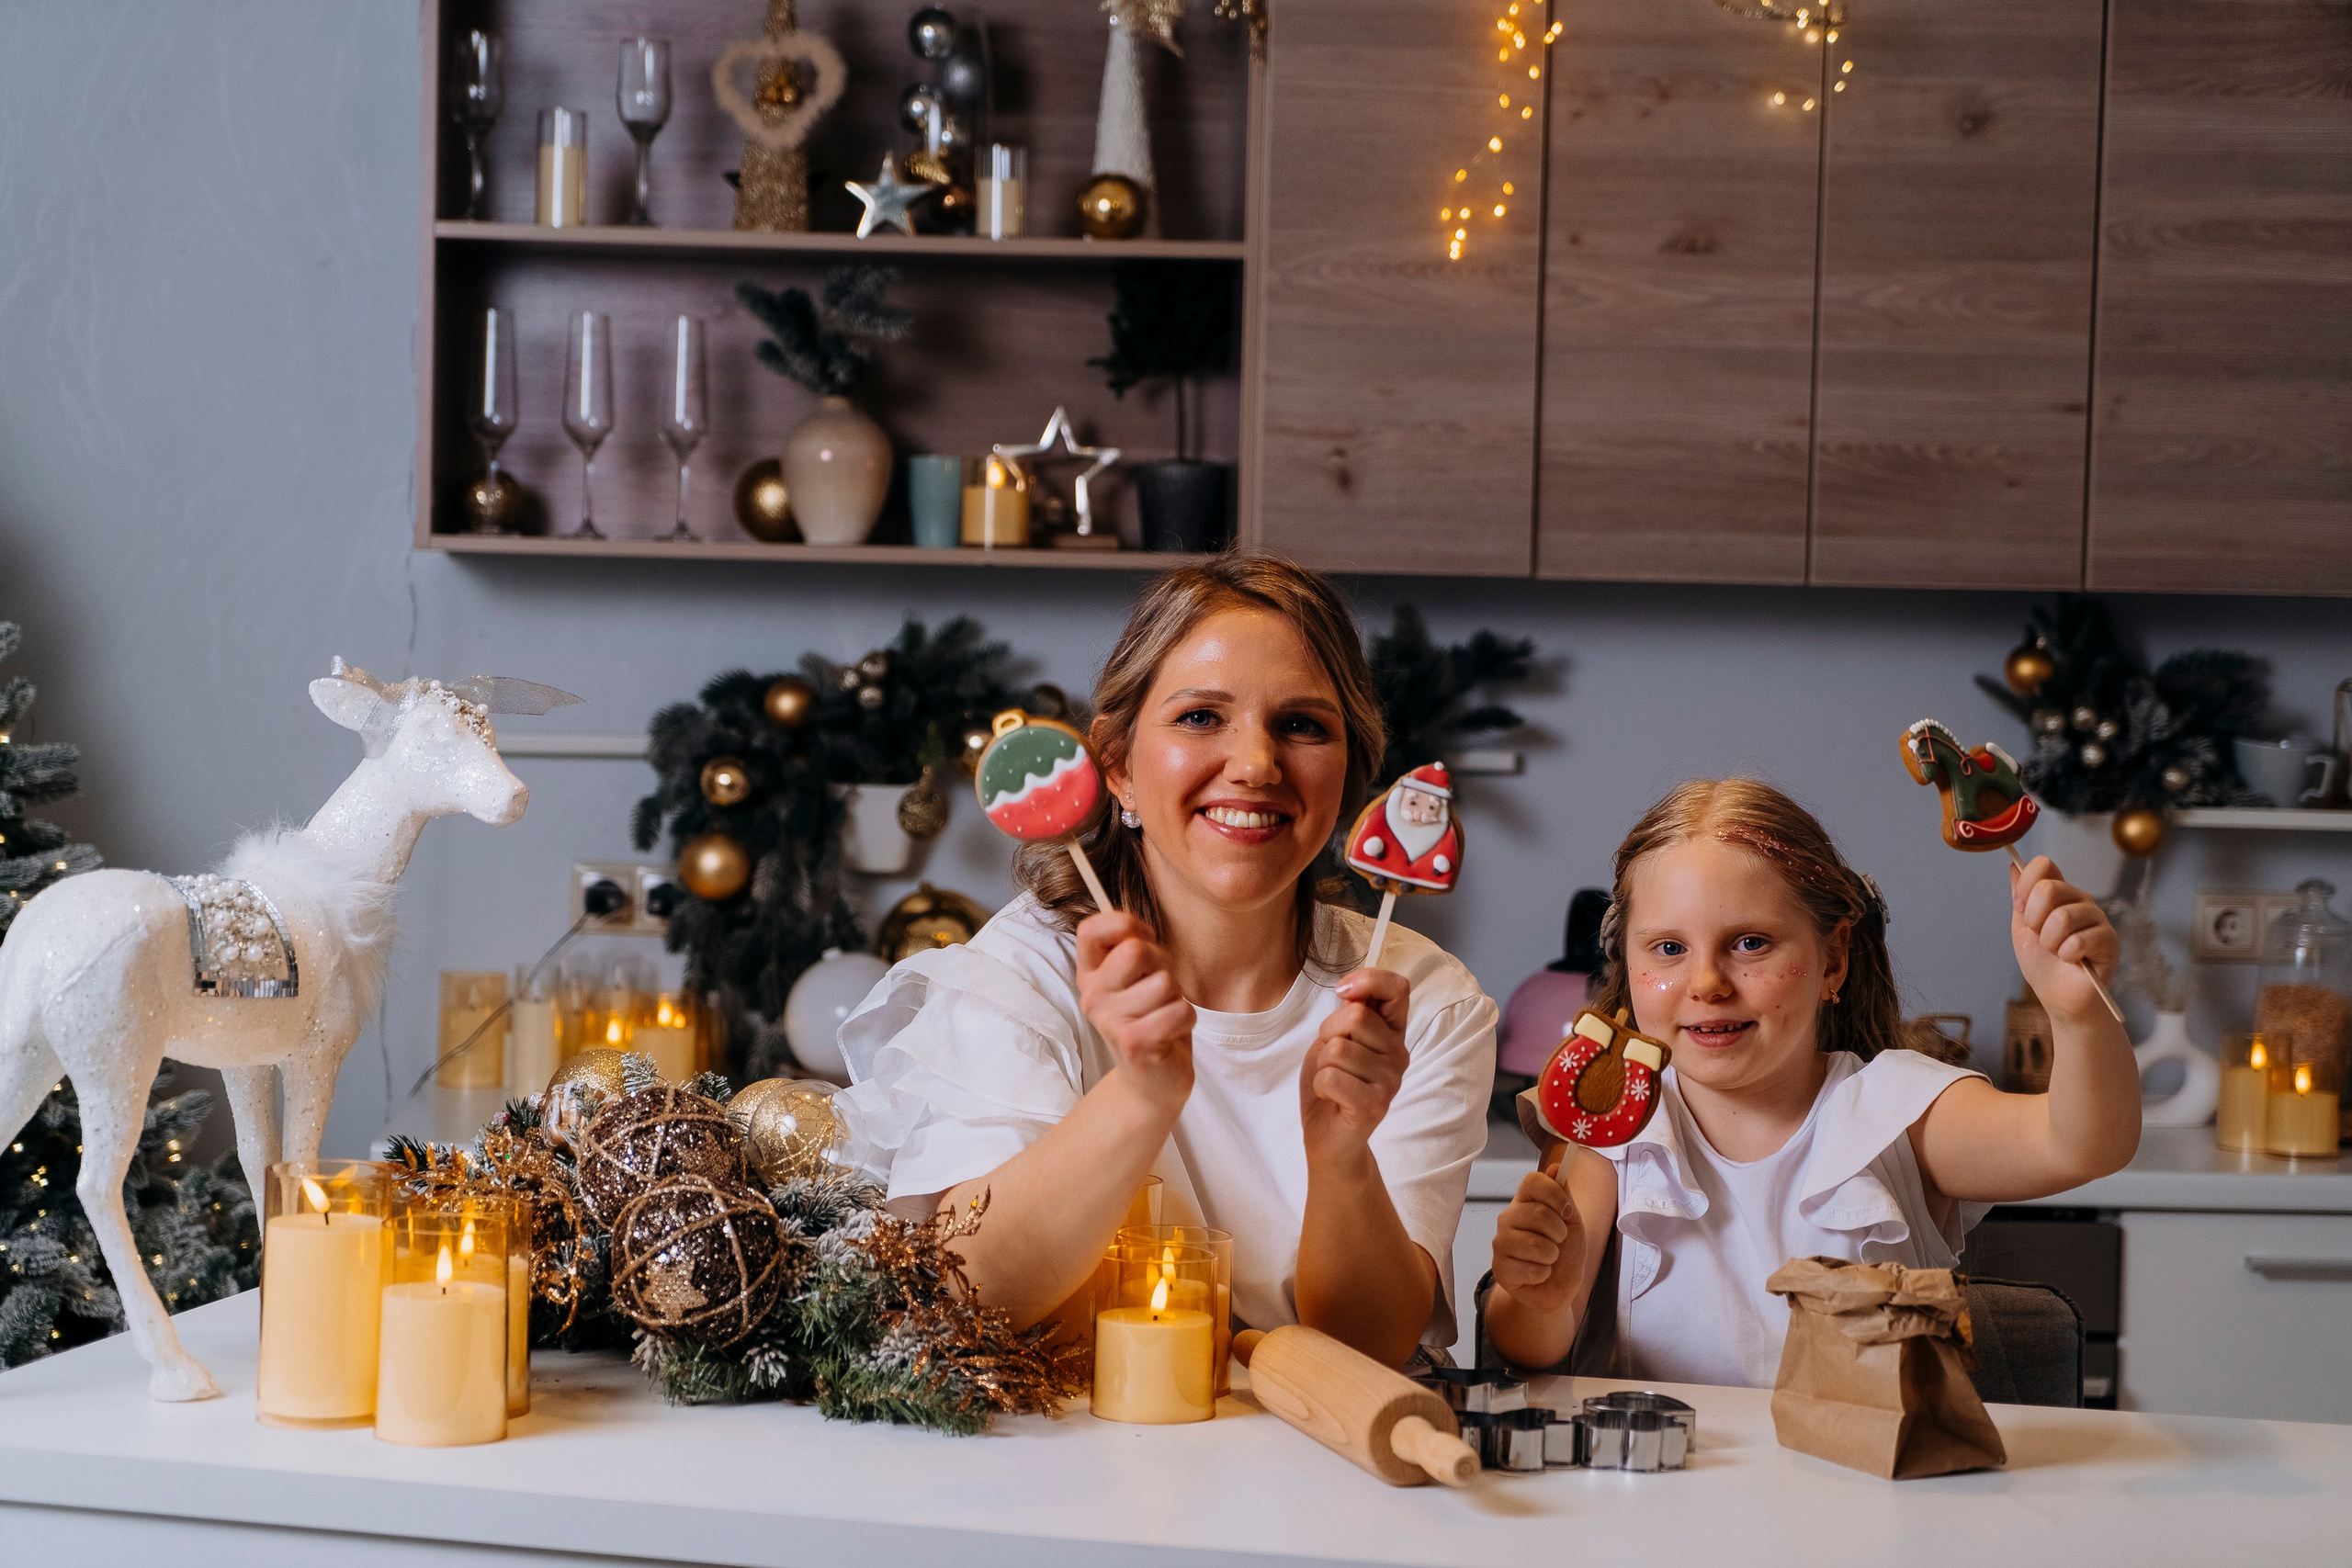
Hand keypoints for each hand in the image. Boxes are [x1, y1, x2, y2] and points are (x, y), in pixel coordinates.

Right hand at [1076, 911, 1194, 1115]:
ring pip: (1164, 982)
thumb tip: (1138, 928)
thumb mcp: (1138, 979)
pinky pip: (1178, 1011)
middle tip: (1160, 990)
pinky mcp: (1134, 1043)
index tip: (1143, 941)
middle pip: (1135, 950)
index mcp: (1090, 974)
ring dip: (1176, 997)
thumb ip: (1134, 948)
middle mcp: (1092, 996)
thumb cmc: (1151, 1020)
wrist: (1152, 1082)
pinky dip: (1186, 1019)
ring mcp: (1109, 1021)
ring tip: (1164, 1014)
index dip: (1125, 925)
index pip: (1091, 929)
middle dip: (1162, 965)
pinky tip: (1171, 1032)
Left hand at [1299, 967, 1409, 1161]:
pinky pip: (1331, 1077)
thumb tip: (1350, 989)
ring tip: (1333, 1081)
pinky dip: (1320, 1085)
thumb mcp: (1337, 1037)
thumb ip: (1350, 1013)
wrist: (1329, 1135)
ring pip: (1337, 1050)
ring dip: (1322, 1065)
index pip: (1397, 988)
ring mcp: (1390, 1081)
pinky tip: (1331, 1097)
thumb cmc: (1332, 1082)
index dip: (1368, 979)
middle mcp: (1399, 1055)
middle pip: (1355, 1017)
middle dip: (1327, 1032)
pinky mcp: (1375, 1106)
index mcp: (1393, 1032)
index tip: (1343, 991)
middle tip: (1330, 1057)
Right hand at [1492, 1162, 1582, 1315]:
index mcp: (1525, 1201)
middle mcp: (1508, 1218)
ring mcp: (1500, 1243)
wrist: (1558, 1289)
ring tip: (1548, 1260)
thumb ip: (1563, 1194)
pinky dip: (1542, 1275)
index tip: (1566, 1212)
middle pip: (1538, 1213)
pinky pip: (1529, 1269)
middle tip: (1558, 1242)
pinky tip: (1538, 1274)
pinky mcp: (1499, 1269)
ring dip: (1552, 1256)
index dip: (1554, 1194)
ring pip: (1534, 1243)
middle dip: (1559, 1233)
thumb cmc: (1565, 1253)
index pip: (1532, 1181)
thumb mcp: (1572, 1222)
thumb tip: (1555, 1165)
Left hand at [2010, 855, 2119, 1022]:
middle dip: (2034, 920)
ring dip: (2050, 942)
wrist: (2058, 997)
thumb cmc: (2042, 963)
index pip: (2045, 865)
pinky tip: (2072, 961)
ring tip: (2057, 952)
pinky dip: (2066, 956)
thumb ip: (2020, 898)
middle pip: (2049, 888)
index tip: (2020, 907)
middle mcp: (2080, 900)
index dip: (2027, 884)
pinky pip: (2078, 940)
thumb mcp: (2022, 928)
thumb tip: (2014, 865)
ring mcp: (2097, 918)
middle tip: (2041, 938)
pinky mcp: (2109, 939)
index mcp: (2059, 893)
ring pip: (2062, 917)